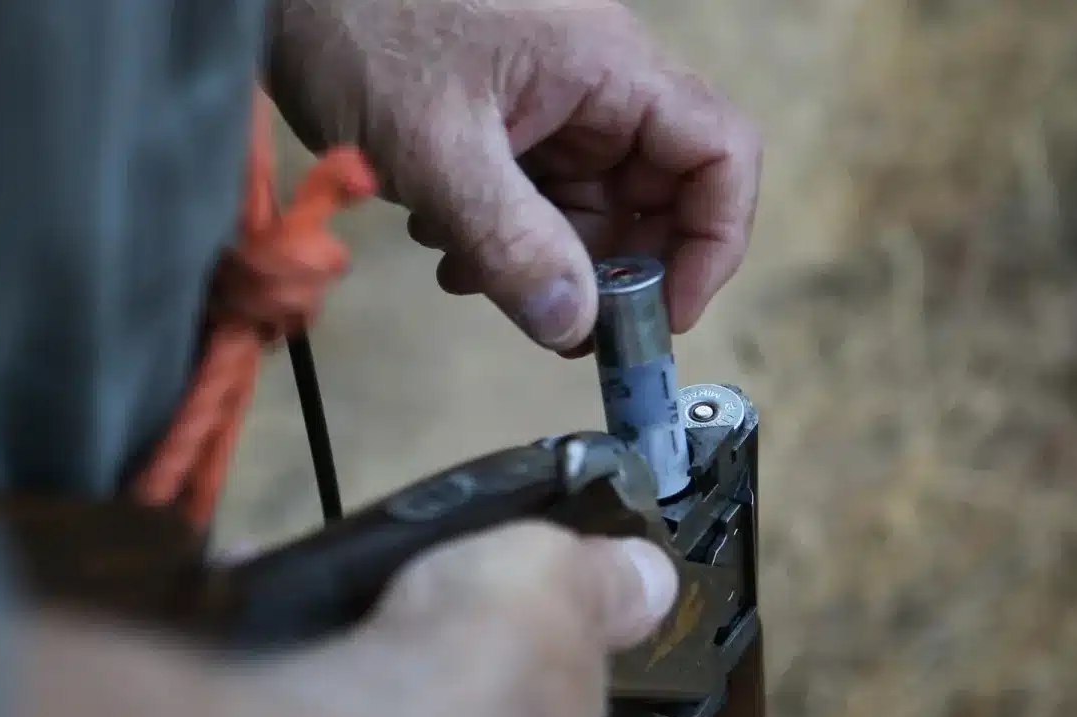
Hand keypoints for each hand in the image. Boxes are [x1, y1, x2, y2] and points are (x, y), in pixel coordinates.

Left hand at [267, 0, 761, 351]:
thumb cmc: (356, 23)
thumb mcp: (435, 149)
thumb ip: (510, 242)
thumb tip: (575, 325)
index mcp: (608, 67)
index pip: (719, 155)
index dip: (711, 245)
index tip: (663, 317)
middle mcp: (593, 80)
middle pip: (655, 192)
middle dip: (611, 270)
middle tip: (557, 326)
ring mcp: (547, 97)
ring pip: (587, 204)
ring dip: (543, 260)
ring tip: (470, 275)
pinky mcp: (500, 115)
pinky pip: (533, 192)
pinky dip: (501, 235)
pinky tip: (445, 246)